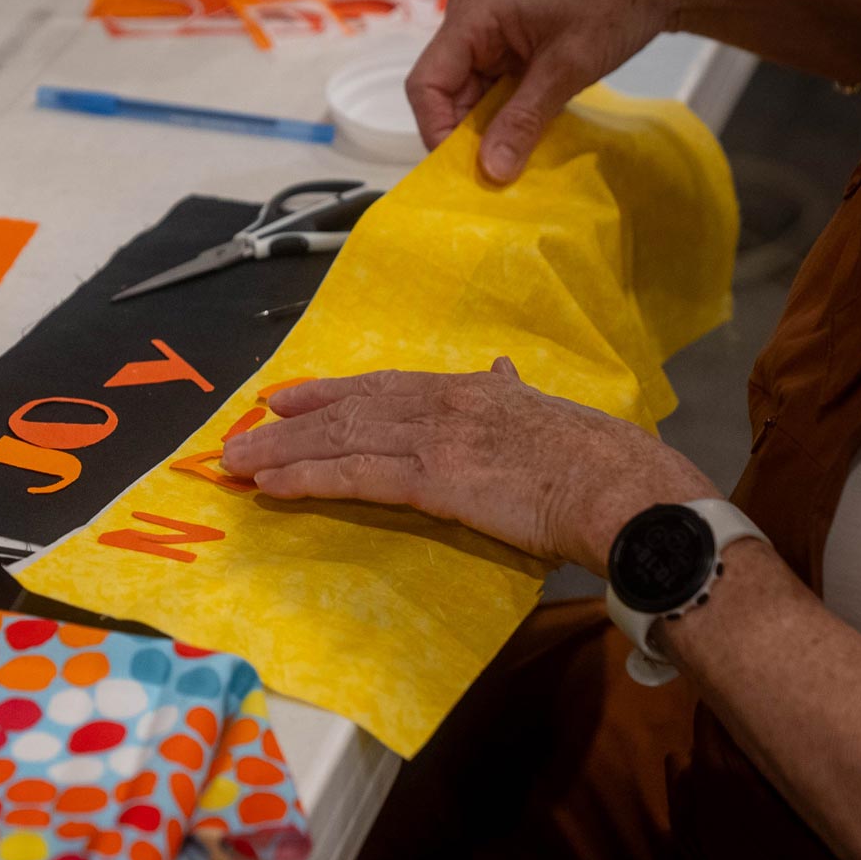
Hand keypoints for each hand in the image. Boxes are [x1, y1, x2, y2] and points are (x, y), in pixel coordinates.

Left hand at [218, 360, 718, 574]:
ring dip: (281, 451)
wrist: (623, 488)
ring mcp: (434, 439)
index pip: (385, 385)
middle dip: (290, 421)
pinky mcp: (431, 480)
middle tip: (243, 428)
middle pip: (349, 408)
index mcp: (472, 390)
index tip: (290, 395)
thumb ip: (516, 392)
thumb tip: (502, 371)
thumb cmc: (601, 462)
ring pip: (340, 439)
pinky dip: (306, 480)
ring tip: (237, 460)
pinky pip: (354, 478)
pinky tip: (272, 486)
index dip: (331, 391)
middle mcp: (444, 404)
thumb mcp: (551, 411)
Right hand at [408, 0, 693, 182]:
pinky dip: (508, 113)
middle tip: (493, 174)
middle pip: (446, 92)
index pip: (427, 84)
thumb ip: (521, 122)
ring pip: (471, 94)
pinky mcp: (511, 42)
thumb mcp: (566, 70)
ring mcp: (490, 30)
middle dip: (468, 134)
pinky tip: (527, 135)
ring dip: (490, 127)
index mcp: (471, 13)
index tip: (463, 170)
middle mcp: (470, 19)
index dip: (438, 130)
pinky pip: (494, 87)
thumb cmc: (614, 2)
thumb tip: (490, 172)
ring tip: (514, 158)